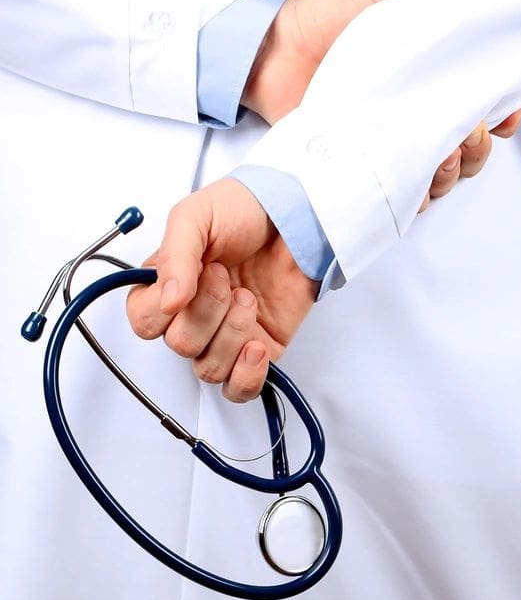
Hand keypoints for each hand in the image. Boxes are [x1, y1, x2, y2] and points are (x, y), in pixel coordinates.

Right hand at [125, 179, 313, 401]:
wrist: (297, 217)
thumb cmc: (244, 211)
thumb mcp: (197, 217)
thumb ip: (175, 257)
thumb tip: (168, 301)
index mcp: (168, 287)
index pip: (143, 322)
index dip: (165, 307)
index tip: (196, 274)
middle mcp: (192, 316)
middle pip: (179, 345)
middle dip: (206, 310)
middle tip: (226, 277)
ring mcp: (225, 335)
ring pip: (207, 368)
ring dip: (231, 333)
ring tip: (248, 298)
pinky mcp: (258, 348)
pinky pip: (239, 388)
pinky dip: (246, 375)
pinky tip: (257, 344)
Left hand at [240, 0, 520, 211]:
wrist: (272, 52)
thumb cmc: (329, 18)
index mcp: (436, 76)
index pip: (491, 103)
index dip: (507, 112)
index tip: (507, 112)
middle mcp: (423, 114)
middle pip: (478, 148)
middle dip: (482, 146)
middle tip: (470, 130)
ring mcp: (398, 145)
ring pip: (451, 176)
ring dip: (456, 169)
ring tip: (442, 152)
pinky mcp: (372, 169)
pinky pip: (410, 197)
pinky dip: (419, 193)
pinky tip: (413, 175)